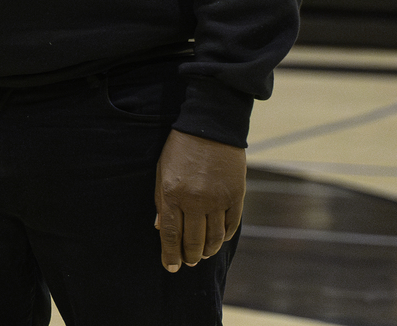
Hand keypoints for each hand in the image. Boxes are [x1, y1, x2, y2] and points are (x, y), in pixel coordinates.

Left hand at [154, 129, 245, 270]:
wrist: (209, 128)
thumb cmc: (180, 149)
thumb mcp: (162, 171)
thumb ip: (161, 200)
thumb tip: (160, 227)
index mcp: (172, 193)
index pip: (170, 234)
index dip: (170, 254)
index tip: (170, 268)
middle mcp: (195, 200)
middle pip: (193, 240)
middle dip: (189, 256)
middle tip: (187, 262)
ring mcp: (217, 200)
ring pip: (213, 238)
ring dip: (207, 250)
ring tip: (201, 255)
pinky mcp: (236, 197)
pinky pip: (230, 225)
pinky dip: (224, 237)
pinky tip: (218, 240)